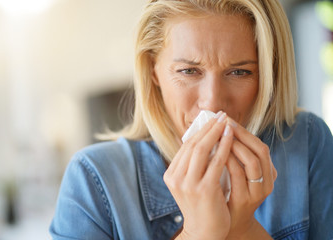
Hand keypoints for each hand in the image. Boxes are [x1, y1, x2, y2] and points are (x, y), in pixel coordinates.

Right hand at [164, 112, 233, 239]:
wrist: (205, 233)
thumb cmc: (201, 206)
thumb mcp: (191, 184)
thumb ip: (193, 165)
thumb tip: (203, 139)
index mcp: (171, 175)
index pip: (185, 147)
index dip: (200, 131)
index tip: (211, 119)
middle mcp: (176, 178)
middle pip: (192, 145)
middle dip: (208, 127)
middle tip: (220, 114)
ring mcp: (188, 184)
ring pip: (202, 150)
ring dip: (215, 132)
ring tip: (226, 121)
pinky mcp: (203, 190)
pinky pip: (216, 162)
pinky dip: (224, 146)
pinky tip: (231, 136)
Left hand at [225, 118, 276, 238]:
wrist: (225, 223)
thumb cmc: (227, 193)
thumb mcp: (235, 173)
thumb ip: (234, 155)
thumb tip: (220, 129)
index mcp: (268, 172)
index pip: (260, 146)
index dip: (244, 131)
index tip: (227, 119)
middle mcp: (267, 181)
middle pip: (260, 150)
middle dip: (241, 134)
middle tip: (224, 122)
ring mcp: (257, 192)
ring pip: (252, 162)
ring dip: (235, 145)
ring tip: (220, 134)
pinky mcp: (244, 200)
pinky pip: (238, 176)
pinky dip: (228, 161)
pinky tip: (215, 153)